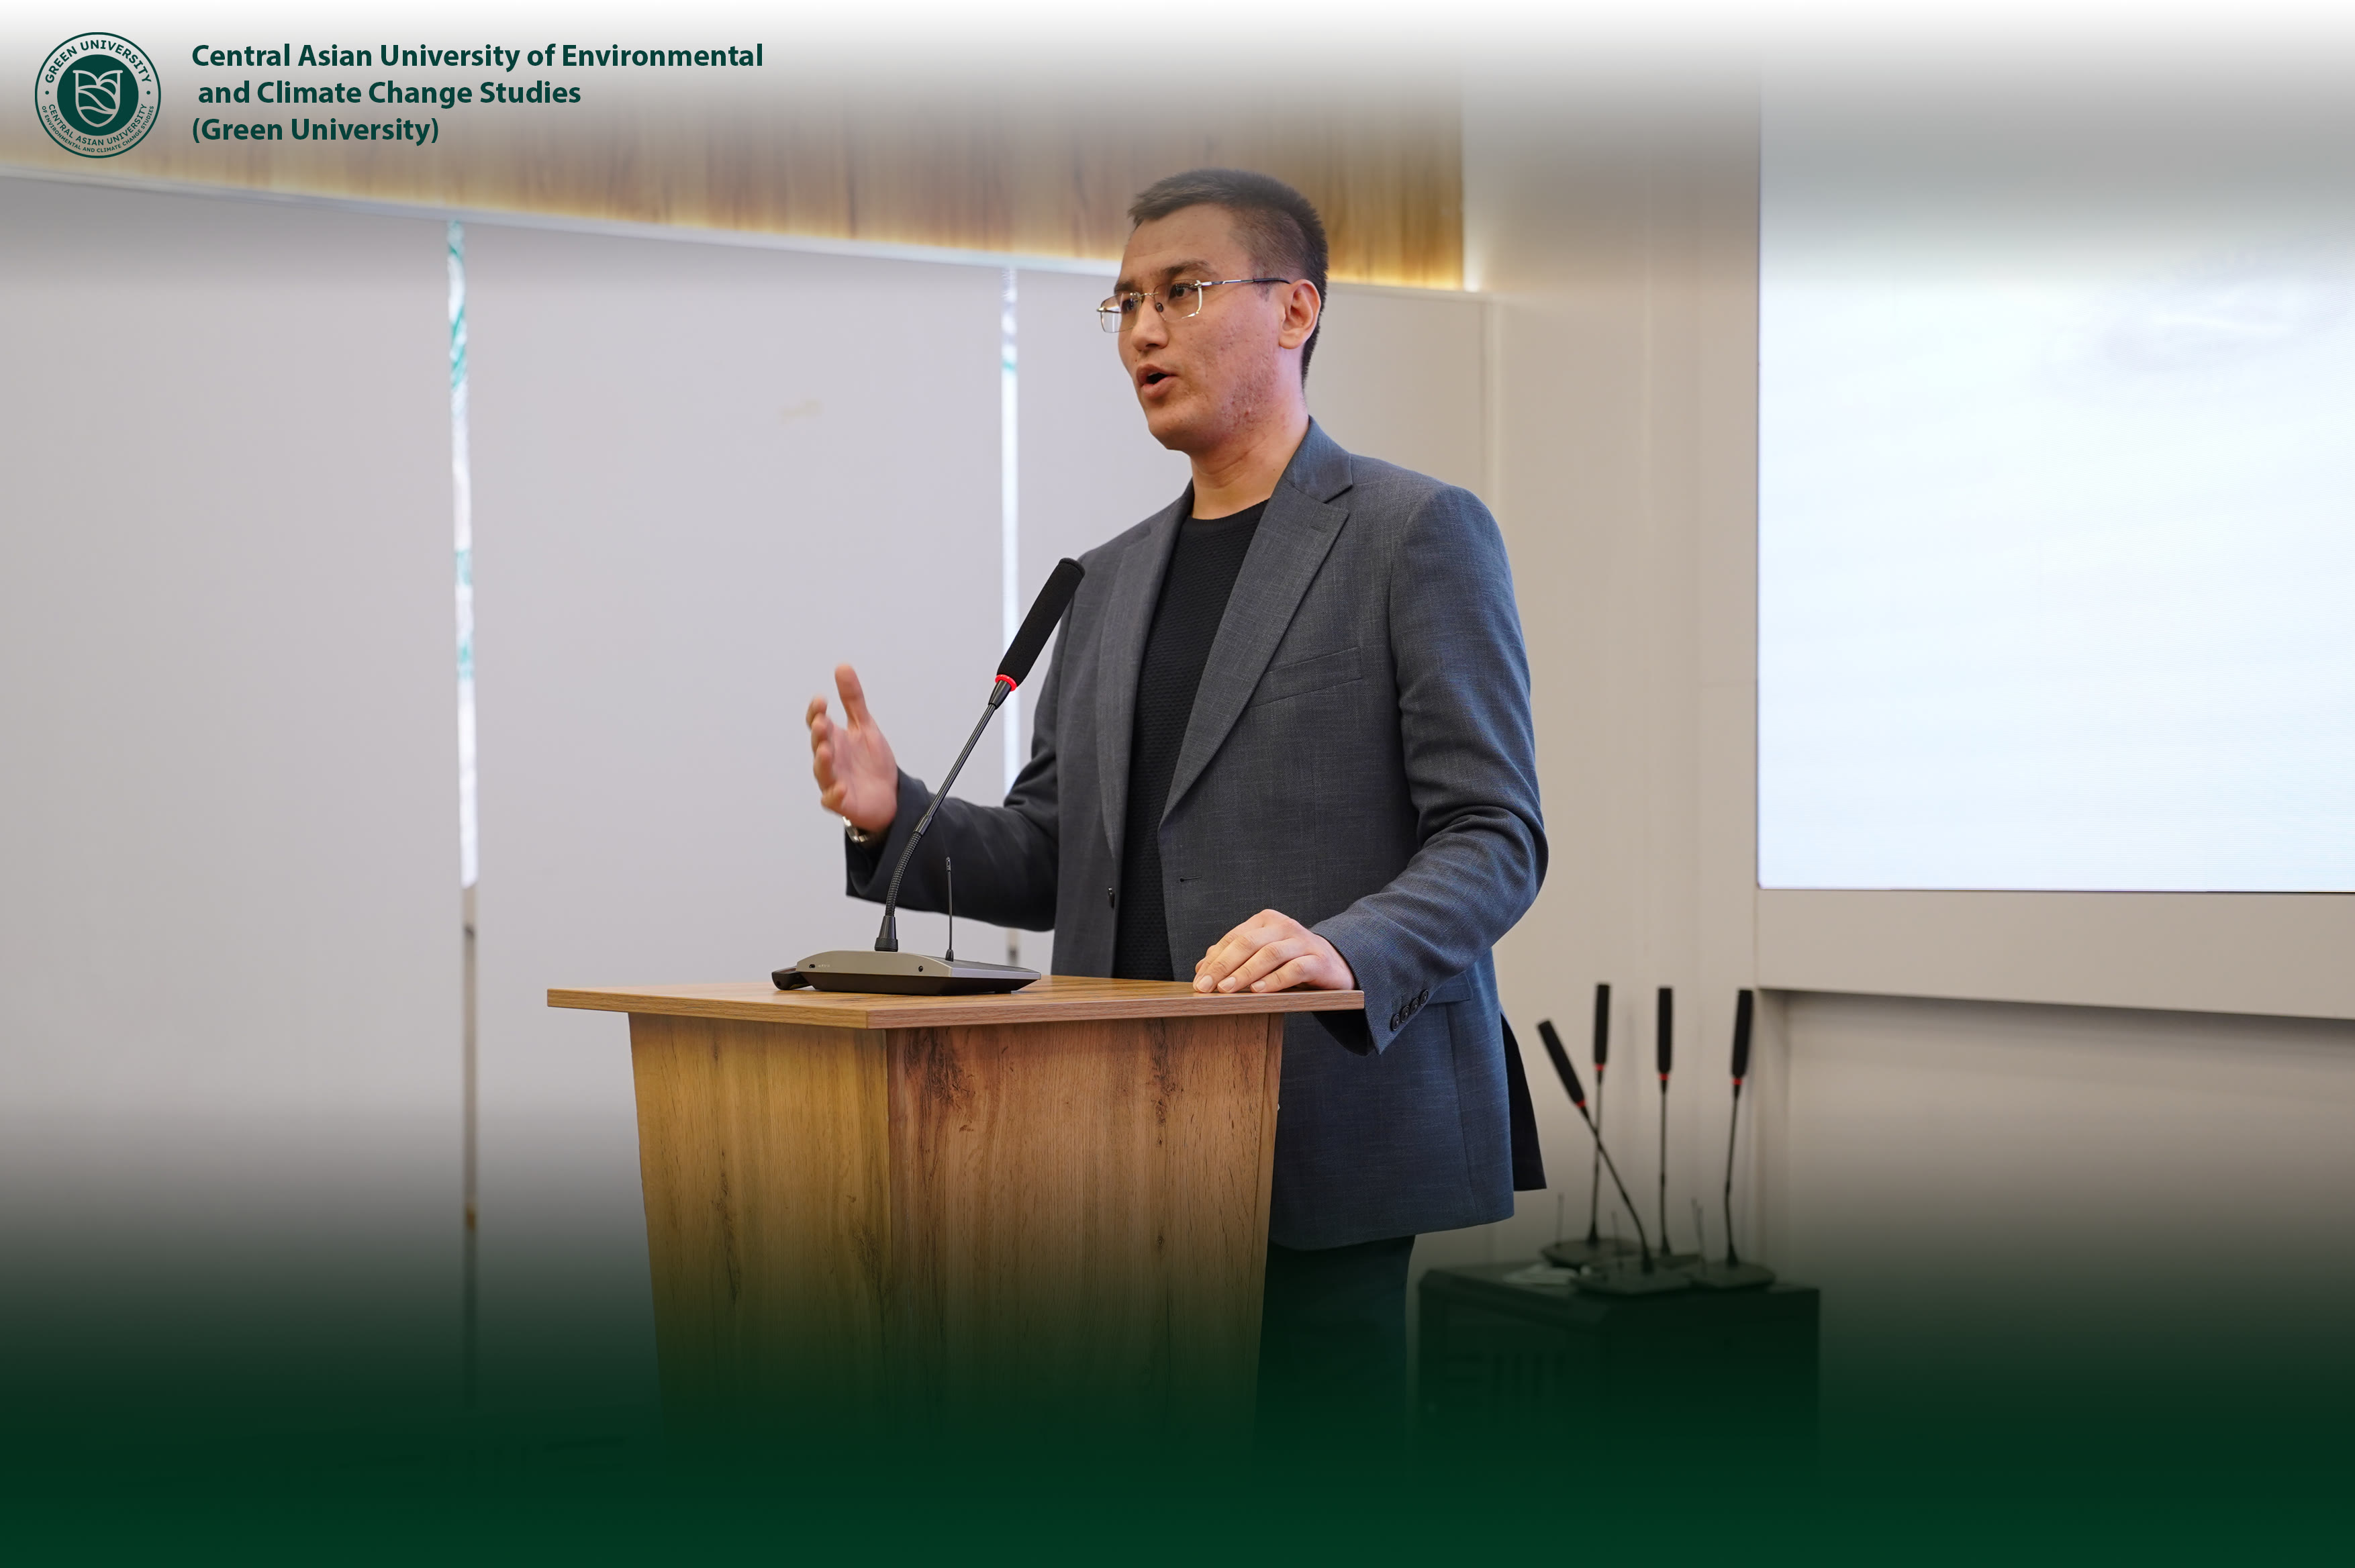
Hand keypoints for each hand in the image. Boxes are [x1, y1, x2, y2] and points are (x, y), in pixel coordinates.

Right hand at [807, 664, 898, 833]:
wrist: (890, 795)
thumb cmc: (872, 762)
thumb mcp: (865, 726)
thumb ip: (853, 700)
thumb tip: (842, 666)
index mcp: (834, 739)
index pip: (817, 723)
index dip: (816, 712)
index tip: (821, 700)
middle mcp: (830, 759)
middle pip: (819, 745)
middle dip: (819, 734)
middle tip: (822, 722)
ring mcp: (833, 781)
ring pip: (822, 771)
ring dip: (823, 761)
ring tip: (826, 751)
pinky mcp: (842, 802)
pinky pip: (833, 800)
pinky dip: (835, 794)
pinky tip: (841, 788)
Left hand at [1194, 909, 1355, 994]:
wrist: (1335, 965)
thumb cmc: (1291, 961)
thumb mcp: (1261, 956)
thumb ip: (1234, 958)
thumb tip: (1201, 968)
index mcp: (1266, 921)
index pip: (1234, 938)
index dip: (1215, 959)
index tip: (1200, 981)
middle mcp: (1283, 926)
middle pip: (1248, 943)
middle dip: (1224, 965)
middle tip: (1207, 986)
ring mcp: (1302, 941)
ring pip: (1269, 954)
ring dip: (1245, 973)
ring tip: (1228, 989)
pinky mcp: (1318, 960)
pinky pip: (1295, 969)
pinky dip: (1274, 980)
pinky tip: (1258, 991)